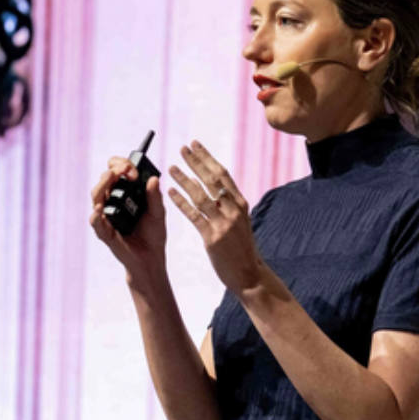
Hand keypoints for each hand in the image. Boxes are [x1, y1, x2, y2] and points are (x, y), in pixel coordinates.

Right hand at [89, 156, 167, 289]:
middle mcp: (112, 201)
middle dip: (114, 170)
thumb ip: (155, 197)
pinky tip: (99, 209)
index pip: (116, 170)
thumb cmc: (153, 234)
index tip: (134, 170)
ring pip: (96, 195)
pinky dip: (96, 215)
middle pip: (104, 179)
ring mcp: (106, 216)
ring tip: (110, 178)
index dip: (122, 165)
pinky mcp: (104, 232)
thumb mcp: (158, 212)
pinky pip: (95, 222)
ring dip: (102, 184)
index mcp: (125, 192)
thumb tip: (154, 178)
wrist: (151, 258)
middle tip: (126, 171)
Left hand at [166, 141, 264, 291]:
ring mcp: (224, 224)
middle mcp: (234, 210)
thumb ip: (226, 203)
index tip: (195, 145)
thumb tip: (206, 184)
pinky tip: (170, 192)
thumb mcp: (239, 221)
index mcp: (241, 204)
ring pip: (201, 196)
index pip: (223, 174)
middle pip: (212, 180)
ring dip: (184, 179)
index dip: (208, 158)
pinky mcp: (212, 238)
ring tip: (171, 167)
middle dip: (196, 162)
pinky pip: (194, 216)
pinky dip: (181, 202)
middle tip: (182, 148)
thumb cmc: (241, 248)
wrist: (249, 274)